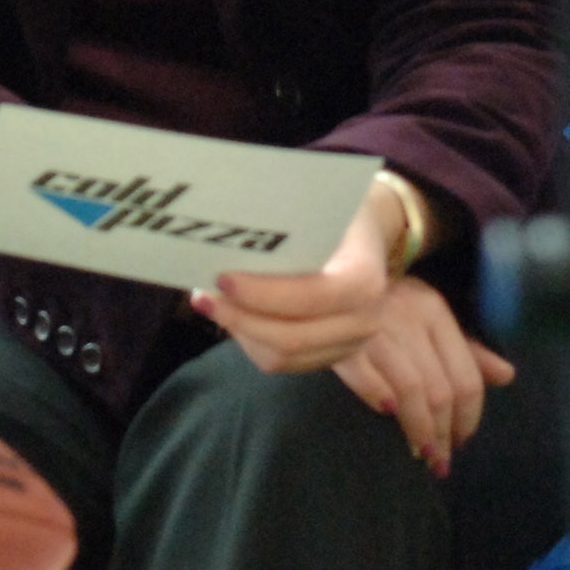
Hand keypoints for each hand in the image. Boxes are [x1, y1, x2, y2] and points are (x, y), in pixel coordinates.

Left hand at [186, 185, 396, 374]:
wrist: (366, 233)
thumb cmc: (335, 213)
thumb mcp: (319, 206)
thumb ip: (286, 224)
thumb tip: (233, 232)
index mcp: (364, 280)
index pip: (311, 298)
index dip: (263, 295)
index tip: (223, 278)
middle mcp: (364, 321)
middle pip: (292, 338)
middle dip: (241, 319)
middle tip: (203, 295)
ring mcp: (350, 344)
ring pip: (282, 357)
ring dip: (240, 332)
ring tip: (208, 302)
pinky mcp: (330, 356)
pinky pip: (282, 363)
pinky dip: (249, 340)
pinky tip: (230, 315)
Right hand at [332, 276, 515, 477]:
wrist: (329, 279)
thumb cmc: (385, 305)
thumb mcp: (428, 319)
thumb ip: (467, 350)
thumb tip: (507, 376)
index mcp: (433, 310)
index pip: (465, 377)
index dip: (468, 418)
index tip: (462, 442)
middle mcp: (407, 316)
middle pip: (439, 390)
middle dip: (443, 433)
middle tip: (440, 461)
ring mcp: (373, 326)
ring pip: (409, 392)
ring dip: (418, 430)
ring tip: (420, 453)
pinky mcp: (340, 339)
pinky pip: (367, 380)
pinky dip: (379, 401)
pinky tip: (387, 417)